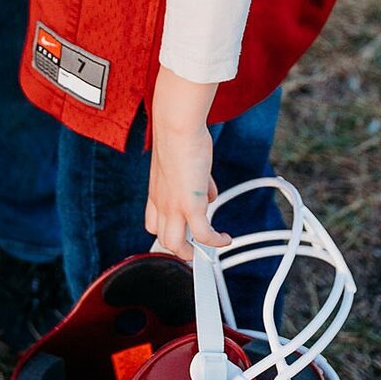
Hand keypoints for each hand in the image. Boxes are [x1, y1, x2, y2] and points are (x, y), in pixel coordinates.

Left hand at [145, 70, 229, 262]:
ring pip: (176, 245)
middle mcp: (162, 203)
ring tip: (210, 249)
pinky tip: (226, 238)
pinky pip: (204, 234)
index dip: (169, 231)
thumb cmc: (180, 138)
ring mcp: (174, 207)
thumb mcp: (184, 164)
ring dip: (194, 252)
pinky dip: (216, 241)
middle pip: (163, 239)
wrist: (176, 128)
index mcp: (156, 193)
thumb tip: (208, 193)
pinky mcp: (190, 206)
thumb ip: (195, 182)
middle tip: (199, 249)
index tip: (184, 233)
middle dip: (182, 249)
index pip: (154, 223)